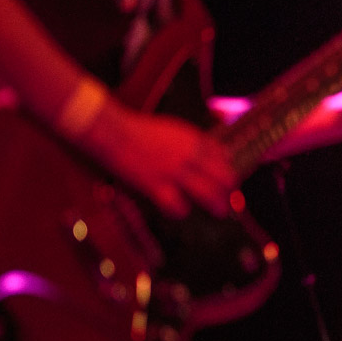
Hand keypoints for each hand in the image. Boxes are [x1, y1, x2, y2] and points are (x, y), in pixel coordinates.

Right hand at [89, 103, 234, 218]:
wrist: (113, 132)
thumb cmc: (139, 130)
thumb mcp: (173, 128)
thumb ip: (192, 141)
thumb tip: (212, 152)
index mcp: (192, 139)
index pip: (222, 156)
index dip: (228, 169)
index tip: (228, 179)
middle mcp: (188, 155)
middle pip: (222, 177)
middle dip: (228, 190)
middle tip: (228, 198)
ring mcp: (174, 171)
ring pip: (207, 194)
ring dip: (216, 205)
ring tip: (219, 212)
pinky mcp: (156, 185)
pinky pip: (177, 205)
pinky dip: (181, 211)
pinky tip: (181, 211)